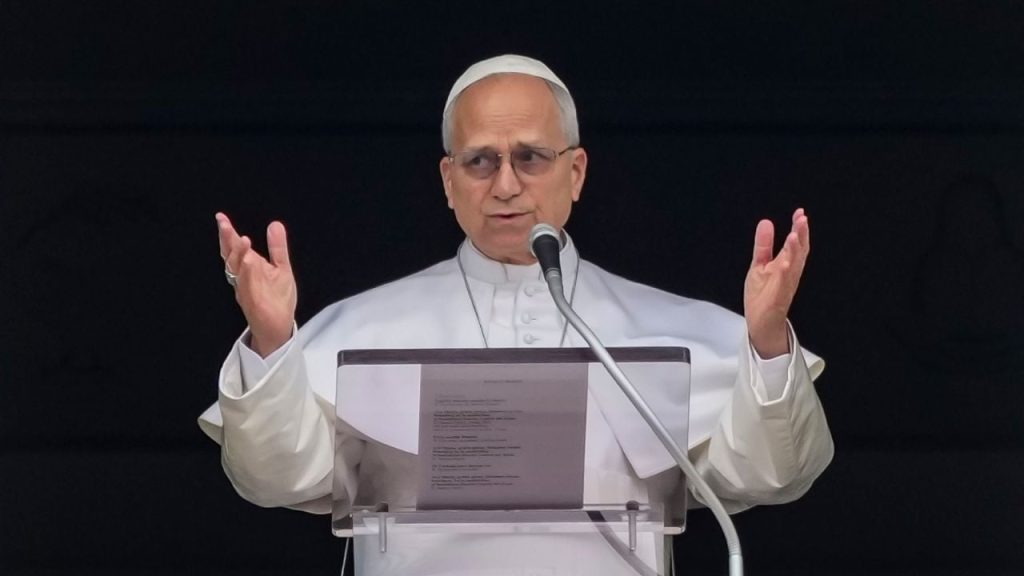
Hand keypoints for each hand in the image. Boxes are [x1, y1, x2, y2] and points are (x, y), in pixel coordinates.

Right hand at [217, 212, 296, 357]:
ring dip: (239, 255)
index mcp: (248, 269)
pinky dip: (248, 275)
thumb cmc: (277, 300)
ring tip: (243, 239)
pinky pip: (248, 287)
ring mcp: (246, 291)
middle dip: (227, 240)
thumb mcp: (281, 268)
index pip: (234, 248)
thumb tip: (275, 224)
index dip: (228, 234)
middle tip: (224, 224)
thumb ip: (277, 247)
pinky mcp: (254, 303)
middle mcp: (243, 279)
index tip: (221, 218)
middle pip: (231, 257)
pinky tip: (249, 262)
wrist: (279, 327)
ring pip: (237, 271)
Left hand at [744, 208, 809, 357]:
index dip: (799, 228)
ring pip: (793, 267)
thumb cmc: (763, 295)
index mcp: (786, 264)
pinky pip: (783, 285)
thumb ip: (764, 245)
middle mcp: (789, 274)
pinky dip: (784, 274)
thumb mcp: (759, 264)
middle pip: (799, 252)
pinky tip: (784, 263)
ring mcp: (785, 286)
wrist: (761, 323)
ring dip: (794, 251)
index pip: (796, 243)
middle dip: (801, 235)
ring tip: (794, 235)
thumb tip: (766, 222)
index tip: (800, 213)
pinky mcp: (777, 299)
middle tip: (802, 219)